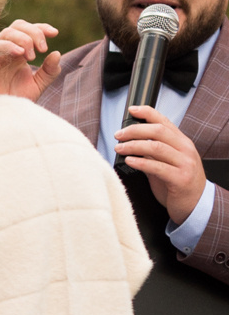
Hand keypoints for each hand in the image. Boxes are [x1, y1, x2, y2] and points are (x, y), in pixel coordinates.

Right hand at [0, 20, 63, 99]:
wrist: (1, 114)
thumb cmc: (16, 99)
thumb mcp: (39, 84)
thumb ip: (49, 70)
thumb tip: (57, 54)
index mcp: (18, 52)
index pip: (28, 30)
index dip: (41, 28)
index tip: (54, 34)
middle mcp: (5, 50)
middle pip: (17, 26)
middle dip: (33, 32)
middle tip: (42, 48)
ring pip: (6, 33)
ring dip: (23, 39)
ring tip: (32, 56)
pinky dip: (8, 46)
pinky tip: (20, 53)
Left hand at [119, 105, 212, 225]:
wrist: (195, 204)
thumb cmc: (178, 184)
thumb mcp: (165, 164)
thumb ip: (152, 153)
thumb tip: (131, 144)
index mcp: (182, 143)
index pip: (164, 122)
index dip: (148, 113)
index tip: (132, 110)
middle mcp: (185, 150)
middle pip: (158, 132)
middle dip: (135, 130)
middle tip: (118, 135)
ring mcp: (185, 164)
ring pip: (157, 147)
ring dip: (134, 146)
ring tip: (119, 148)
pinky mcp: (181, 179)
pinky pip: (158, 167)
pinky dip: (141, 162)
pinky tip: (129, 161)